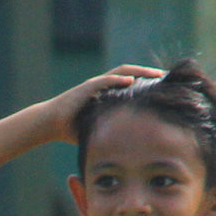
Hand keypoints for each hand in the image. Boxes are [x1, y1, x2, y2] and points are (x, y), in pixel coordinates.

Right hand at [44, 64, 163, 139]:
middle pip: (130, 73)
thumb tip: (131, 144)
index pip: (131, 83)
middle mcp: (103, 85)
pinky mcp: (86, 88)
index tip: (163, 86)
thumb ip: (112, 129)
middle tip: (165, 76)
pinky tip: (131, 80)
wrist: (49, 124)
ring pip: (121, 72)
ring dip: (139, 71)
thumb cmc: (71, 129)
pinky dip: (118, 79)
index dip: (147, 82)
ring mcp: (95, 85)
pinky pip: (105, 80)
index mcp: (107, 93)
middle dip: (148, 73)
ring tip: (155, 73)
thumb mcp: (97, 128)